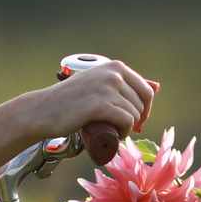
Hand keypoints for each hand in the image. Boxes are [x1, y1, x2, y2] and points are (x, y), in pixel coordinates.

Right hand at [34, 59, 153, 143]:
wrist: (43, 110)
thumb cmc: (72, 100)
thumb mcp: (100, 83)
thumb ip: (124, 81)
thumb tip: (157, 86)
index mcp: (116, 67)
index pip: (146, 91)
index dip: (144, 110)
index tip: (134, 122)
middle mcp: (114, 73)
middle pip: (142, 104)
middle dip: (137, 120)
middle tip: (122, 130)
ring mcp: (107, 88)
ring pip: (134, 114)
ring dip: (128, 128)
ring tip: (113, 131)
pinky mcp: (100, 104)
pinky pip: (126, 121)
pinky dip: (124, 132)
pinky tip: (115, 134)